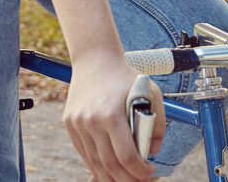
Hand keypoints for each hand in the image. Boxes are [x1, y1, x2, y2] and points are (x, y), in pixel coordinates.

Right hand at [63, 52, 165, 181]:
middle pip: (110, 164)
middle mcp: (91, 121)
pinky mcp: (70, 123)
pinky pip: (83, 152)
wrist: (95, 59)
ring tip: (124, 178)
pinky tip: (108, 168)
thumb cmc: (126, 76)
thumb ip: (157, 124)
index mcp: (112, 114)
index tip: (149, 171)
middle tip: (138, 179)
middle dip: (126, 179)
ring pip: (94, 162)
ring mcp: (78, 123)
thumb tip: (152, 151)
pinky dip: (96, 164)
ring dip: (110, 176)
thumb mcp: (151, 94)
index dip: (140, 171)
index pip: (126, 157)